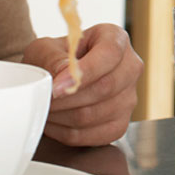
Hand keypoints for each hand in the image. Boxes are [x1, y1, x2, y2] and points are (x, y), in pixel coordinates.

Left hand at [23, 24, 142, 146]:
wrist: (55, 79)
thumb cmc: (52, 59)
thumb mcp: (45, 49)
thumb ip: (54, 59)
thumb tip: (65, 77)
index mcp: (115, 39)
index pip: (110, 54)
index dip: (85, 72)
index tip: (57, 86)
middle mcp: (130, 67)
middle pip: (106, 87)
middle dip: (68, 98)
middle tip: (44, 98)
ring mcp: (129, 98)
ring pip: (96, 114)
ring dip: (63, 115)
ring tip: (46, 108)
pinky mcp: (120, 123)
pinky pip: (94, 135)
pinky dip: (67, 132)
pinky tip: (55, 121)